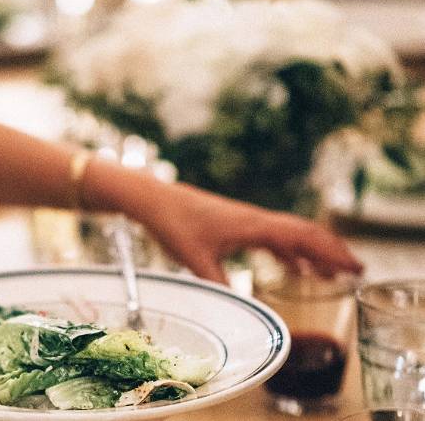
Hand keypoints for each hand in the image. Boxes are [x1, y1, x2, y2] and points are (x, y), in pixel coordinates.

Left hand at [130, 180, 362, 282]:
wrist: (156, 201)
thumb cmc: (175, 225)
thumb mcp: (197, 261)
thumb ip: (220, 285)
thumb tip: (242, 311)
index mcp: (254, 226)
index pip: (303, 237)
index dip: (331, 252)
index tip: (354, 267)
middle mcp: (256, 219)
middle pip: (305, 233)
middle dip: (332, 252)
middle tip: (356, 271)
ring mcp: (248, 220)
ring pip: (290, 234)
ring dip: (312, 252)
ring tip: (332, 275)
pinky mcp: (238, 224)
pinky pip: (273, 238)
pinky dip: (289, 252)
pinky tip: (294, 269)